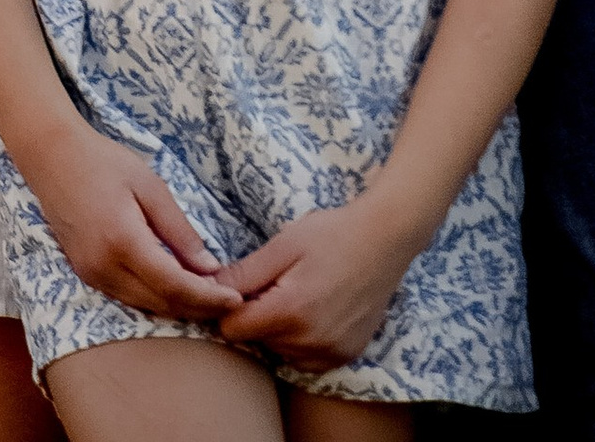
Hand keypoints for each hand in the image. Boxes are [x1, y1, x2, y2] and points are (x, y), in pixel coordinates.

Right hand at [24, 123, 243, 325]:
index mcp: (123, 241)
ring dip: (177, 308)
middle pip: (160, 303)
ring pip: (144, 306)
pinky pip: (127, 298)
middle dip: (198, 308)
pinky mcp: (86, 274)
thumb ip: (178, 229)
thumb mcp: (149, 184)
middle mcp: (104, 268)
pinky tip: (174, 290)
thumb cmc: (104, 161)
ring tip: (208, 300)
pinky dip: (155, 299)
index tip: (235, 298)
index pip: (174, 285)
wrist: (52, 157)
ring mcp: (91, 275)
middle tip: (228, 302)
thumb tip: (208, 267)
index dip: (207, 297)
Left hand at [216, 195, 418, 369]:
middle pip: (258, 341)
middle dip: (258, 316)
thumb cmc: (332, 234)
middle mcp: (310, 343)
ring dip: (280, 330)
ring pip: (281, 352)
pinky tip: (315, 310)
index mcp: (290, 312)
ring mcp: (330, 354)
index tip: (242, 288)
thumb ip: (246, 274)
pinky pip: (307, 359)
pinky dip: (303, 341)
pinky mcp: (345, 356)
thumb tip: (209, 290)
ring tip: (299, 293)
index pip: (234, 330)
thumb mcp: (284, 245)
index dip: (230, 307)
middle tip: (277, 283)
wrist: (385, 239)